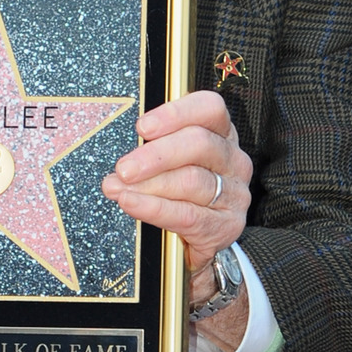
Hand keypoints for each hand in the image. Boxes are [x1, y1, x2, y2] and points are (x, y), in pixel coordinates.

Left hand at [101, 87, 251, 283]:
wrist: (202, 243)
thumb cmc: (184, 194)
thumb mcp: (174, 163)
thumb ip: (153, 149)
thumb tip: (120, 158)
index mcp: (222, 134)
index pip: (209, 108)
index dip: (175, 113)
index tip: (142, 127)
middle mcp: (233, 160)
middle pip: (199, 144)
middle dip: (155, 155)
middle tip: (123, 168)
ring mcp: (234, 193)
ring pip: (190, 181)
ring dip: (148, 185)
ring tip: (117, 189)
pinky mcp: (226, 225)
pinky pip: (187, 215)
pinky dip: (153, 208)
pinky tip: (131, 204)